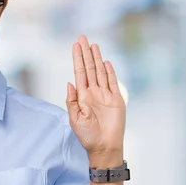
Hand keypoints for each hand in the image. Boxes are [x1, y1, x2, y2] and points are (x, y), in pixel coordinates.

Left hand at [66, 36, 125, 164]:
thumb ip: (72, 101)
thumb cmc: (87, 136)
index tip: (75, 45)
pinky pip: (112, 83)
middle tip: (82, 37)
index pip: (79, 72)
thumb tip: (69, 83)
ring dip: (97, 58)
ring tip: (93, 45)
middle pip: (89, 68)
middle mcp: (93, 92)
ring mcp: (105, 95)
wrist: (104, 147)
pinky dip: (110, 72)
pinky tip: (106, 62)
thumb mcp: (75, 119)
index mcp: (82, 96)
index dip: (77, 58)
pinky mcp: (116, 100)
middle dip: (86, 53)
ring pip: (100, 72)